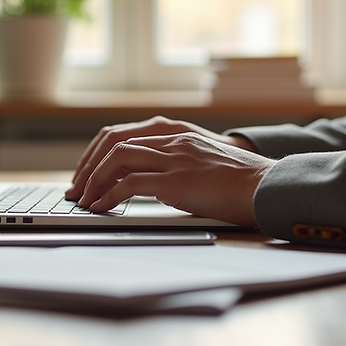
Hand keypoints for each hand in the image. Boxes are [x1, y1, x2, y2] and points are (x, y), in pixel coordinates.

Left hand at [75, 131, 275, 226]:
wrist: (268, 187)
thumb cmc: (242, 184)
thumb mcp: (205, 166)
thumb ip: (179, 168)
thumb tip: (153, 187)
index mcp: (178, 136)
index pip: (126, 136)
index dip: (100, 155)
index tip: (87, 174)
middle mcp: (173, 142)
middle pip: (115, 144)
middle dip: (89, 168)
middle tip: (77, 190)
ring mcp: (175, 159)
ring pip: (118, 160)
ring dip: (94, 181)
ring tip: (85, 201)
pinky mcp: (178, 181)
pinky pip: (130, 184)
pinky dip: (109, 196)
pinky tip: (101, 208)